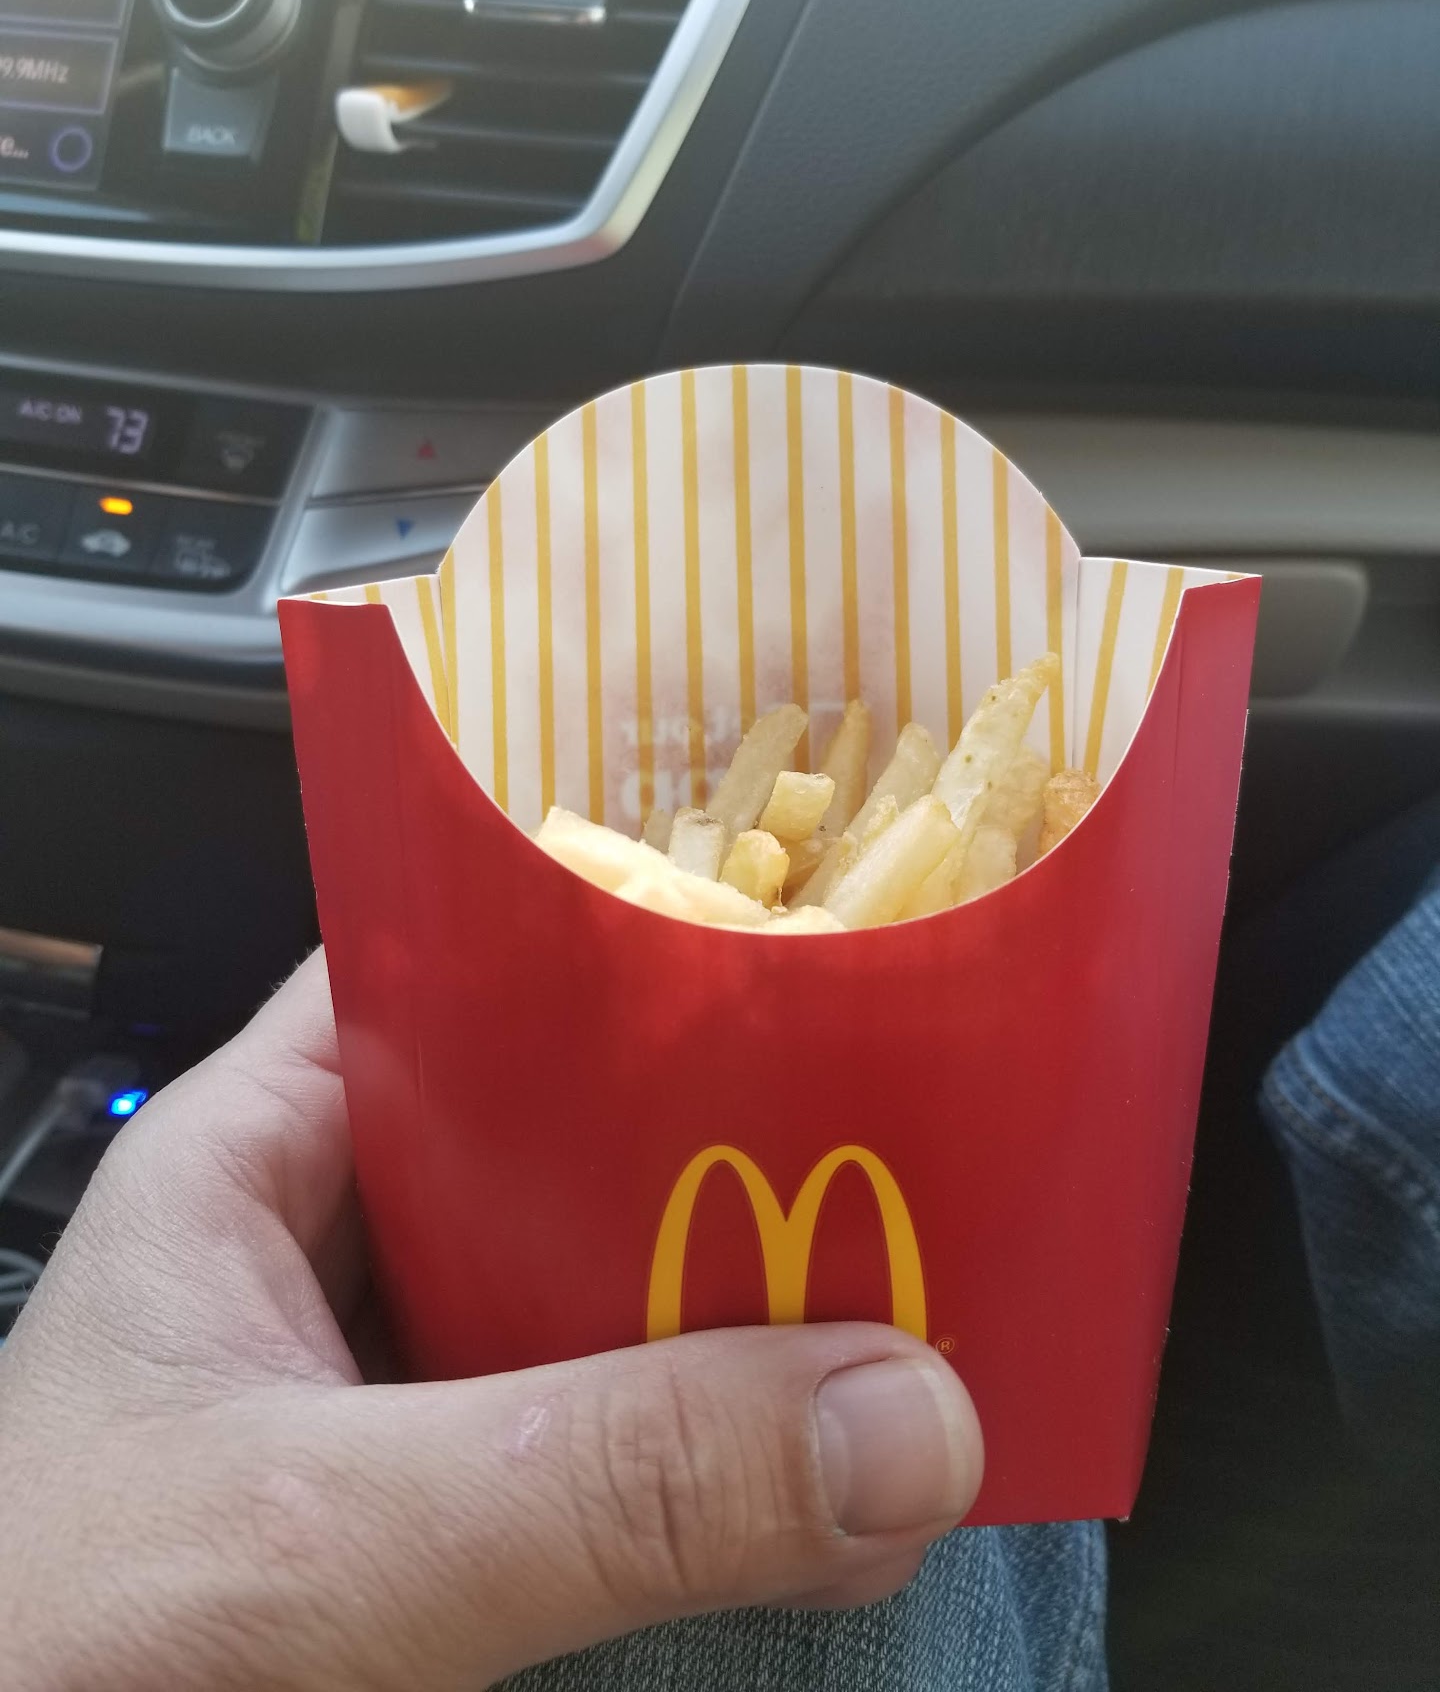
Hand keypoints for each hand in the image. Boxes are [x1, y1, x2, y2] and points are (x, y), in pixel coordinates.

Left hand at [0, 954, 982, 1690]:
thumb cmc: (37, 1651)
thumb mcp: (307, 1541)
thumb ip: (589, 1481)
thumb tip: (903, 1417)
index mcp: (265, 1151)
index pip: (470, 968)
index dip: (639, 938)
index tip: (824, 941)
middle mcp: (347, 1249)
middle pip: (582, 1140)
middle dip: (746, 1154)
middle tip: (941, 1147)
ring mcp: (401, 1399)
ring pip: (616, 1308)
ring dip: (757, 1330)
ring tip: (939, 1310)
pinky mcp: (445, 1532)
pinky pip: (621, 1464)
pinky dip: (728, 1477)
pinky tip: (839, 1494)